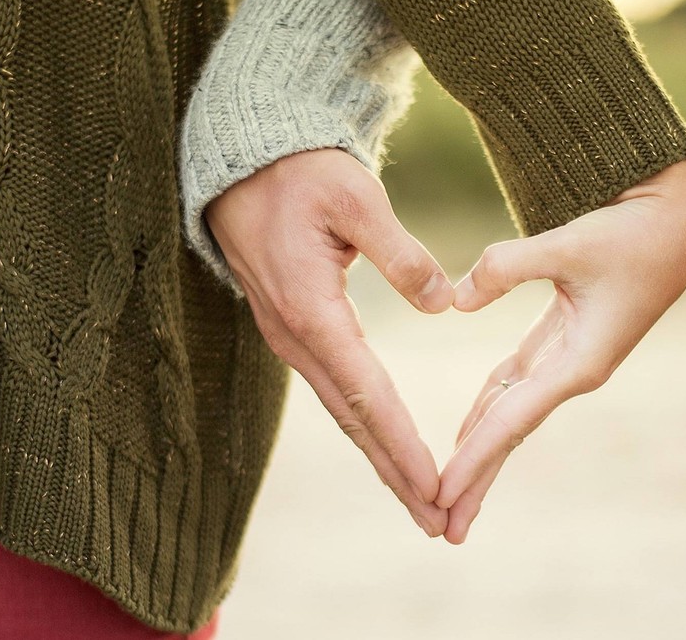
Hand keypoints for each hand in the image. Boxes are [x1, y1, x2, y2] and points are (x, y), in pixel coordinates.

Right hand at [205, 149, 454, 536]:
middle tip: (437, 521)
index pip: (367, 393)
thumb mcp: (355, 198)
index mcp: (312, 310)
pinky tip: (385, 444)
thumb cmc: (300, 174)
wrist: (243, 164)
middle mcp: (296, 336)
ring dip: (381, 457)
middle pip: (353, 420)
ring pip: (343, 411)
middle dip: (395, 474)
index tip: (436, 486)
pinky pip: (335, 389)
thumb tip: (442, 303)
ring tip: (420, 499)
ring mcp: (290, 337)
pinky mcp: (294, 329)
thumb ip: (400, 253)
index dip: (403, 444)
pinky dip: (364, 425)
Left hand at [438, 160, 685, 543]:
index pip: (512, 421)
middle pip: (510, 434)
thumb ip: (507, 268)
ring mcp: (568, 359)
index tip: (440, 495)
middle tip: (441, 527)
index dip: (474, 458)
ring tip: (449, 492)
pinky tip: (467, 429)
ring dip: (480, 451)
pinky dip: (489, 408)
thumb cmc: (632, 233)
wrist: (676, 220)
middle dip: (476, 480)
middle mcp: (573, 371)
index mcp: (580, 362)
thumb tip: (454, 301)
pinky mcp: (562, 340)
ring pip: (511, 414)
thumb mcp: (570, 243)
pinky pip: (516, 384)